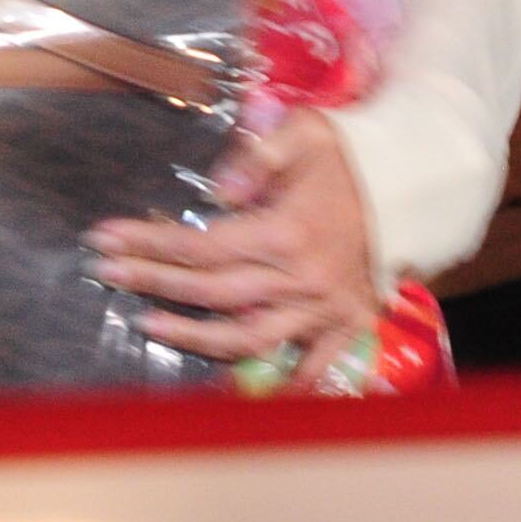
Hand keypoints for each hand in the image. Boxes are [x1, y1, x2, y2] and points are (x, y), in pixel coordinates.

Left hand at [88, 112, 382, 369]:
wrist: (415, 182)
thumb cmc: (350, 155)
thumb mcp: (305, 131)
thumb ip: (257, 158)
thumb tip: (215, 191)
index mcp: (288, 231)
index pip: (201, 243)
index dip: (149, 243)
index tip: (105, 237)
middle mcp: (303, 277)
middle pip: (212, 291)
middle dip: (153, 282)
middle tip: (107, 272)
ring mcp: (324, 307)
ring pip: (248, 337)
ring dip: (193, 337)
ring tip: (147, 325)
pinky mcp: (347, 324)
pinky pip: (313, 366)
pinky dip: (282, 383)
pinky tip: (239, 390)